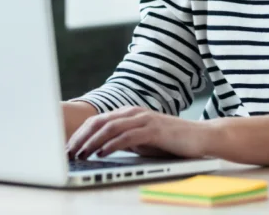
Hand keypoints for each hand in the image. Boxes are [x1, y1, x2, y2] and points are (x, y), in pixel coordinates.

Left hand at [65, 106, 213, 159]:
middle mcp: (134, 113)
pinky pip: (128, 136)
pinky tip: (101, 154)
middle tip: (67, 153)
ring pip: (110, 128)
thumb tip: (100, 148)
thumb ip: (123, 140)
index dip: (79, 134)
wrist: (201, 137)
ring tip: (80, 154)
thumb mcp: (142, 141)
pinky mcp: (154, 130)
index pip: (97, 121)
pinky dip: (111, 145)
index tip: (67, 148)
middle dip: (80, 138)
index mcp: (129, 114)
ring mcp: (144, 120)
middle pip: (99, 122)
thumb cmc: (171, 141)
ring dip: (92, 142)